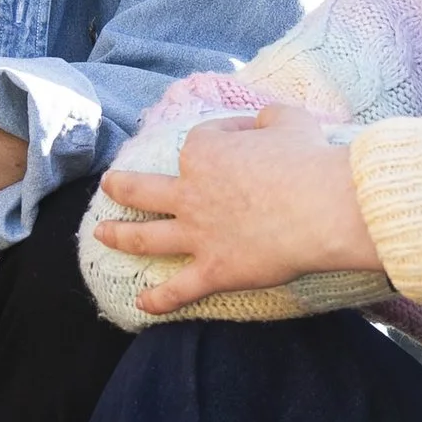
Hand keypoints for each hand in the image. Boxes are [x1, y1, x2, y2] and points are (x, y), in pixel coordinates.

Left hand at [91, 103, 381, 317]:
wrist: (320, 207)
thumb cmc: (307, 159)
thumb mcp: (288, 120)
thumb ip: (268, 118)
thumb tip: (262, 123)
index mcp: (204, 152)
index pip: (200, 142)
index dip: (220, 140)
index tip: (238, 143)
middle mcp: (190, 192)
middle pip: (143, 190)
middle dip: (122, 187)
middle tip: (109, 186)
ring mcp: (196, 234)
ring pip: (145, 237)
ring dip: (120, 236)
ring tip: (101, 235)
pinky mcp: (213, 270)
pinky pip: (178, 288)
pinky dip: (158, 299)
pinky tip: (142, 304)